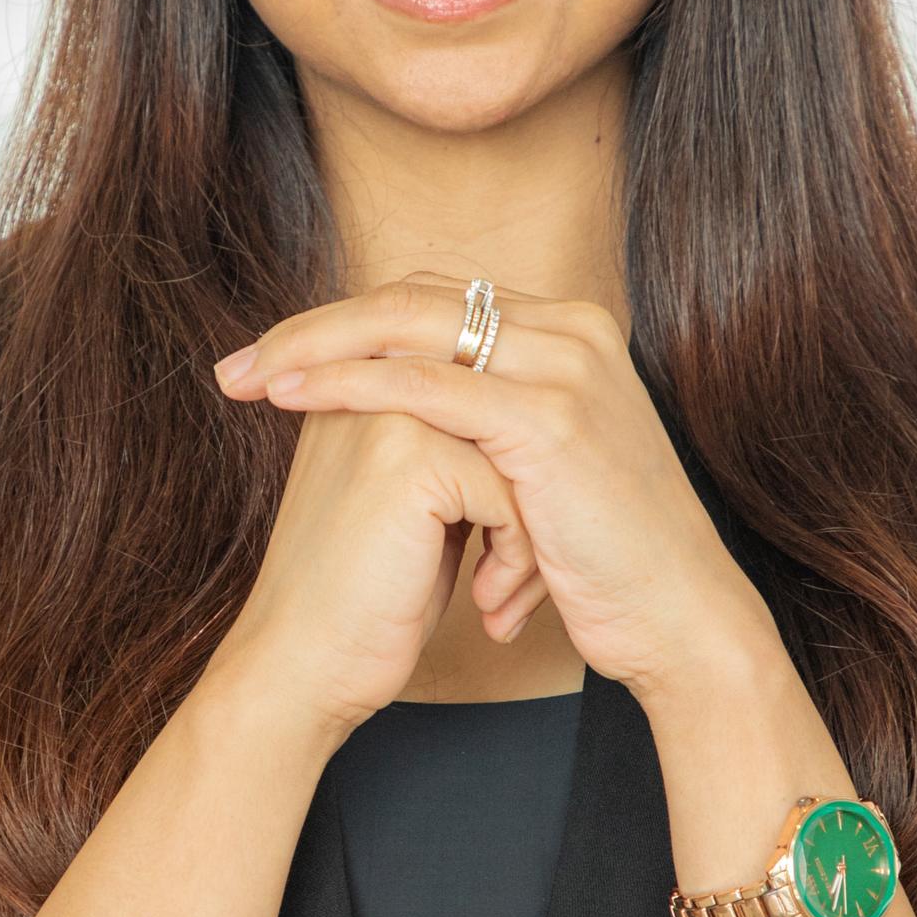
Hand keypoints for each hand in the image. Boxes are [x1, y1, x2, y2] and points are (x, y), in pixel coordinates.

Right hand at [205, 345, 547, 756]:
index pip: (485, 402)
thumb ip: (451, 451)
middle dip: (530, 500)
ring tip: (501, 589)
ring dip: (527, 531)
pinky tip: (486, 598)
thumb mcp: (409, 506)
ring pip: (518, 454)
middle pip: (507, 422)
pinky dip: (517, 554)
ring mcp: (389, 415)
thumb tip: (531, 433)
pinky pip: (511, 492)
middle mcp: (372, 384)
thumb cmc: (361, 601)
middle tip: (516, 575)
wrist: (298, 667)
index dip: (510, 481)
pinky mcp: (410, 460)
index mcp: (363, 383)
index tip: (502, 552)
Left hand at [212, 273, 777, 702]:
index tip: (273, 360)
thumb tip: (403, 406)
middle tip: (237, 365)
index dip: (348, 322)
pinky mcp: (550, 420)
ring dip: (315, 348)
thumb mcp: (541, 470)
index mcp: (571, 332)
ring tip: (247, 379)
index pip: (436, 298)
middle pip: (415, 295)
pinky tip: (293, 397)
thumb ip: (488, 421)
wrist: (680, 621)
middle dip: (314, 327)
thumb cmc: (605, 560)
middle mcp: (574, 330)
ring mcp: (568, 367)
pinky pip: (427, 384)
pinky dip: (350, 383)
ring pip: (412, 325)